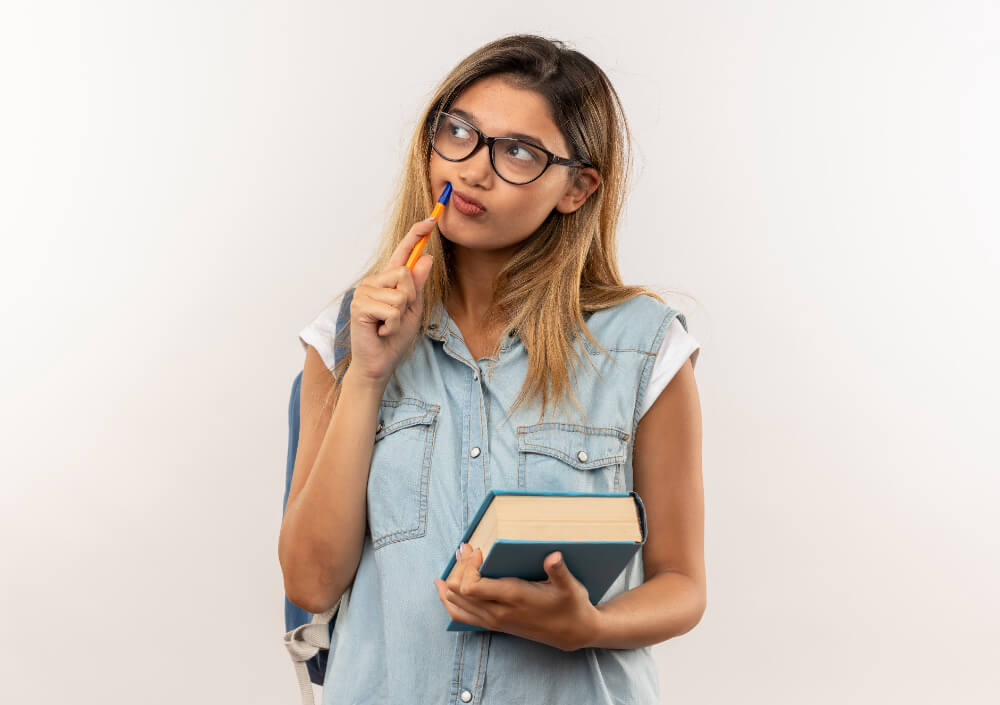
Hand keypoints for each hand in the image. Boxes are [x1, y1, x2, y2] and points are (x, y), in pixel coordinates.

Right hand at [348, 217, 435, 384]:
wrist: (380, 363)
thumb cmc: (394, 338)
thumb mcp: (414, 309)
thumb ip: (417, 285)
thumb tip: (427, 257)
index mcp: (388, 281)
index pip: (403, 253)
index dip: (416, 235)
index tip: (431, 219)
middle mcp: (374, 282)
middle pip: (404, 273)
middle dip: (410, 299)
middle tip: (398, 317)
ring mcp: (364, 292)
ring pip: (400, 293)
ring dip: (400, 315)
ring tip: (387, 325)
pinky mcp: (359, 306)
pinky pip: (391, 309)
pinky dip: (392, 325)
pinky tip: (381, 331)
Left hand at [433, 544, 600, 651]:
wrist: (573, 633)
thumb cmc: (571, 606)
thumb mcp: (570, 586)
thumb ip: (559, 571)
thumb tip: (554, 556)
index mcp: (513, 598)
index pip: (471, 586)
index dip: (468, 566)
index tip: (479, 549)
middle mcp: (498, 612)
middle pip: (457, 592)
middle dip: (457, 567)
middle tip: (467, 548)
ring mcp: (494, 621)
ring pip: (454, 605)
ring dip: (449, 582)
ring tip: (456, 560)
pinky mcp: (494, 625)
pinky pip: (460, 615)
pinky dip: (448, 600)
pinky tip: (446, 587)